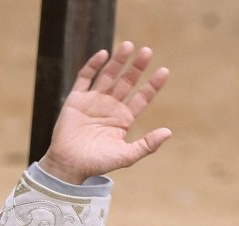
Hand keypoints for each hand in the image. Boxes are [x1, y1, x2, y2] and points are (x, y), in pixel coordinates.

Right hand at [39, 42, 171, 185]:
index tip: (164, 71)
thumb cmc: (97, 164)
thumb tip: (168, 132)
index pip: (142, 98)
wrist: (69, 166)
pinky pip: (85, 77)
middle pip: (127, 82)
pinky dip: (93, 65)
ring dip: (118, 61)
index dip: (152, 85)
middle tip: (147, 52)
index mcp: (123, 119)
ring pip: (108, 75)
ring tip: (129, 46)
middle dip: (137, 67)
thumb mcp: (126, 156)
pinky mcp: (76, 99)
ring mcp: (93, 101)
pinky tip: (103, 54)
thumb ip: (147, 145)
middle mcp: (110, 107)